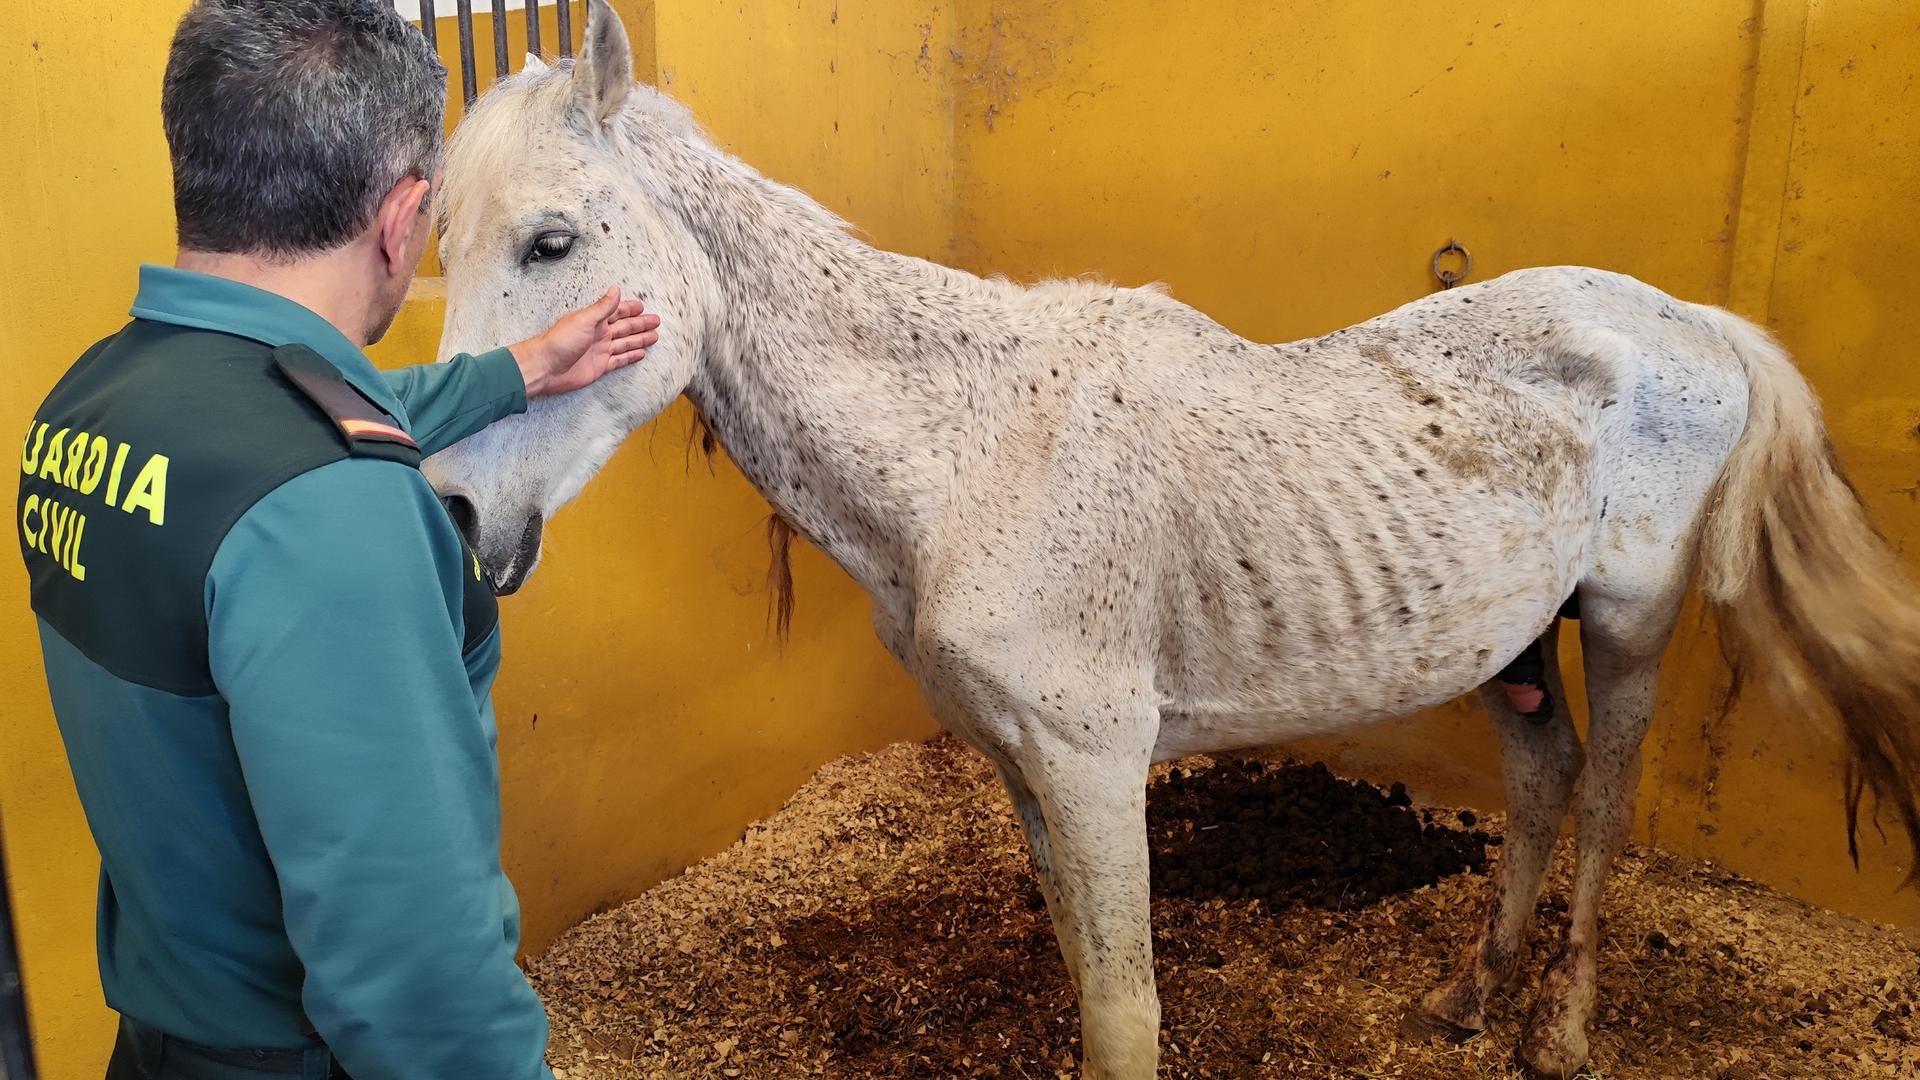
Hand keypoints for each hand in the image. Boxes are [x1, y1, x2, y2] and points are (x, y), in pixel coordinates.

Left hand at [509, 286, 660, 398]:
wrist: (545, 367)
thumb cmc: (559, 342)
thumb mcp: (584, 320)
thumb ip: (602, 307)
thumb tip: (615, 290)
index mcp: (594, 320)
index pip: (617, 312)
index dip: (629, 309)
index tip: (642, 307)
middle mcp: (598, 334)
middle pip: (625, 327)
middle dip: (640, 324)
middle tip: (656, 321)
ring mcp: (600, 350)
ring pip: (625, 343)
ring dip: (639, 339)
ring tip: (654, 336)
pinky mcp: (600, 366)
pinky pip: (620, 359)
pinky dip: (631, 356)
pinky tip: (640, 353)